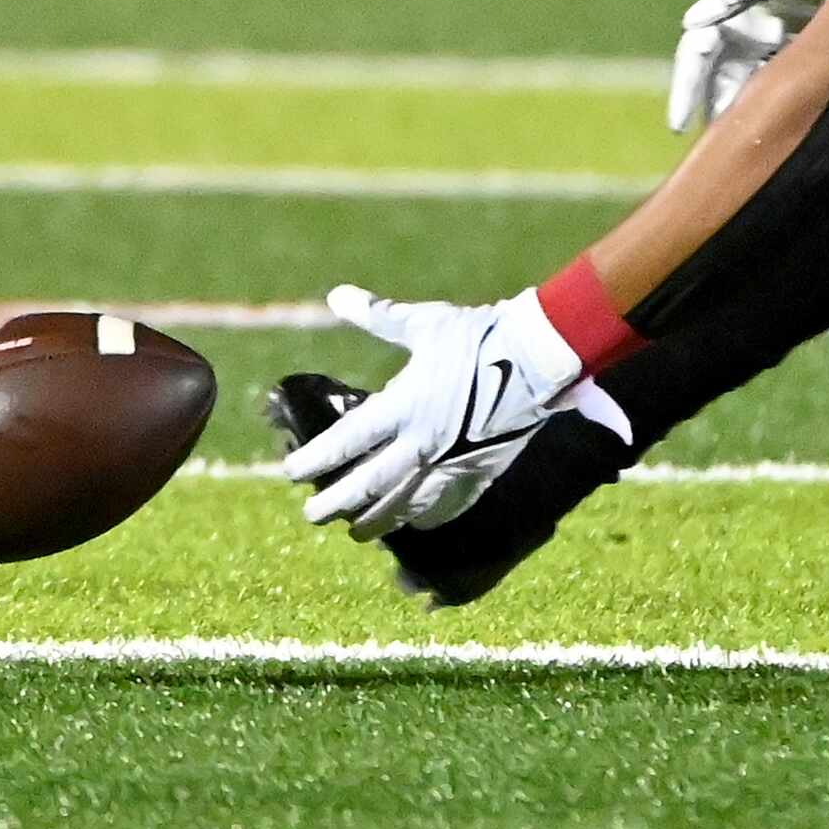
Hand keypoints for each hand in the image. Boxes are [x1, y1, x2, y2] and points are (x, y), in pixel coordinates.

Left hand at [283, 285, 582, 540]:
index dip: (316, 459)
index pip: (347, 441)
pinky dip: (427, 517)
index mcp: (404, 405)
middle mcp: (423, 441)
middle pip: (369, 484)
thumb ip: (379, 316)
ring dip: (377, 520)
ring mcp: (452, 461)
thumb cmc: (479, 335)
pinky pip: (448, 504)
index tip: (291, 472)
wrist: (537, 356)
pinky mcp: (481, 469)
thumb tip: (337, 296)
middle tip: (312, 515)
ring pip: (405, 503)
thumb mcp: (424, 323)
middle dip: (336, 502)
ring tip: (356, 532)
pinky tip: (415, 524)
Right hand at [666, 0, 828, 131]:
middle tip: (721, 151)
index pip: (697, 52)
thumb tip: (695, 19)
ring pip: (747, 84)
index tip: (678, 124)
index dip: (686, 88)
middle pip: (718, 78)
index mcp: (730, 6)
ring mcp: (766, 39)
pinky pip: (776, 81)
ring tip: (756, 146)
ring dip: (747, 110)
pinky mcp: (791, 47)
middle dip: (717, 111)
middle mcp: (742, 26)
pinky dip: (777, 100)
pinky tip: (790, 124)